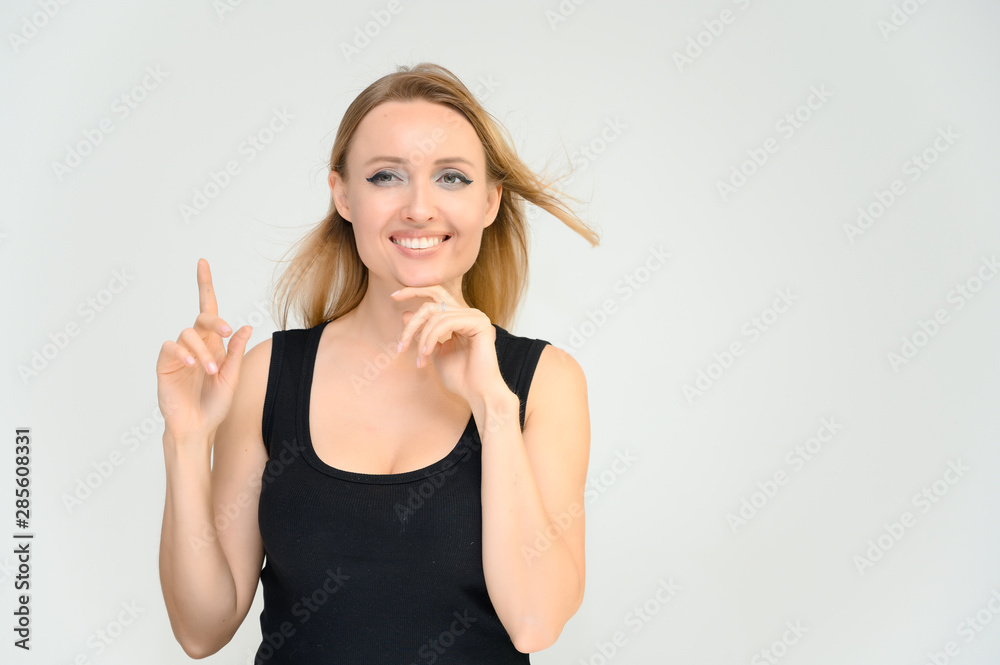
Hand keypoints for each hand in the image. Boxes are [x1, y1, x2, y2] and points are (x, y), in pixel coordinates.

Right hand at [155, 258, 252, 441]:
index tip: (202, 262)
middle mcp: (196, 344)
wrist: (198, 427)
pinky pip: (171, 347)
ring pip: (189, 334)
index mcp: (214, 344)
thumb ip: (236, 352)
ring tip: (212, 371)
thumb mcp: (232, 377)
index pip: (209, 310)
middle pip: (202, 318)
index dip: (204, 286)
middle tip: (227, 332)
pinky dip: (183, 353)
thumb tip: (245, 327)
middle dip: (215, 320)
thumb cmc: (215, 404)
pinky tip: (193, 365)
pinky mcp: (165, 364)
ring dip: (203, 351)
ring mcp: (179, 353)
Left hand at [392, 285, 503, 406]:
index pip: (436, 294)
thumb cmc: (459, 377)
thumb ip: (422, 332)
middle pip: (431, 304)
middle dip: (413, 323)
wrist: (477, 392)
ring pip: (435, 316)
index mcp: (460, 317)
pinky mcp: (479, 323)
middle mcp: (469, 313)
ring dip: (421, 339)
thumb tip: (405, 313)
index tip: (393, 296)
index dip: (414, 291)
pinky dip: (431, 338)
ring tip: (420, 359)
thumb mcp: (433, 350)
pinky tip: (427, 353)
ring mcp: (475, 316)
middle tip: (401, 345)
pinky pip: (445, 323)